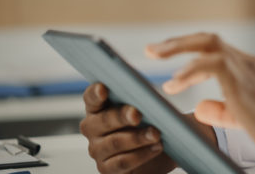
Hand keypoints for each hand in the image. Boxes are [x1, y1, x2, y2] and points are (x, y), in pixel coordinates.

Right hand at [80, 82, 214, 173]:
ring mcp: (98, 149)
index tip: (104, 89)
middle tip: (137, 114)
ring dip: (136, 138)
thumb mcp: (149, 105)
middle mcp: (92, 128)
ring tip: (155, 133)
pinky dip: (141, 155)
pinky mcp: (107, 168)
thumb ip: (143, 97)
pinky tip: (155, 147)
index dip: (95, 93)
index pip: (91, 97)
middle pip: (103, 121)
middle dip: (121, 117)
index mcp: (99, 107)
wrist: (162, 146)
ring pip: (114, 143)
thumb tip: (148, 95)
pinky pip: (122, 162)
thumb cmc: (151, 120)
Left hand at [145, 33, 254, 173]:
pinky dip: (189, 70)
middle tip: (152, 50)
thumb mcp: (246, 121)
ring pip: (207, 44)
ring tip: (155, 59)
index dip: (189, 52)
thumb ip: (223, 110)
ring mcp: (249, 71)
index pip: (216, 50)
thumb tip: (199, 105)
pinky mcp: (245, 85)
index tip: (167, 62)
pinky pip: (212, 64)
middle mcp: (250, 64)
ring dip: (177, 48)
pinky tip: (175, 83)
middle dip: (177, 42)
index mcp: (252, 69)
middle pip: (208, 39)